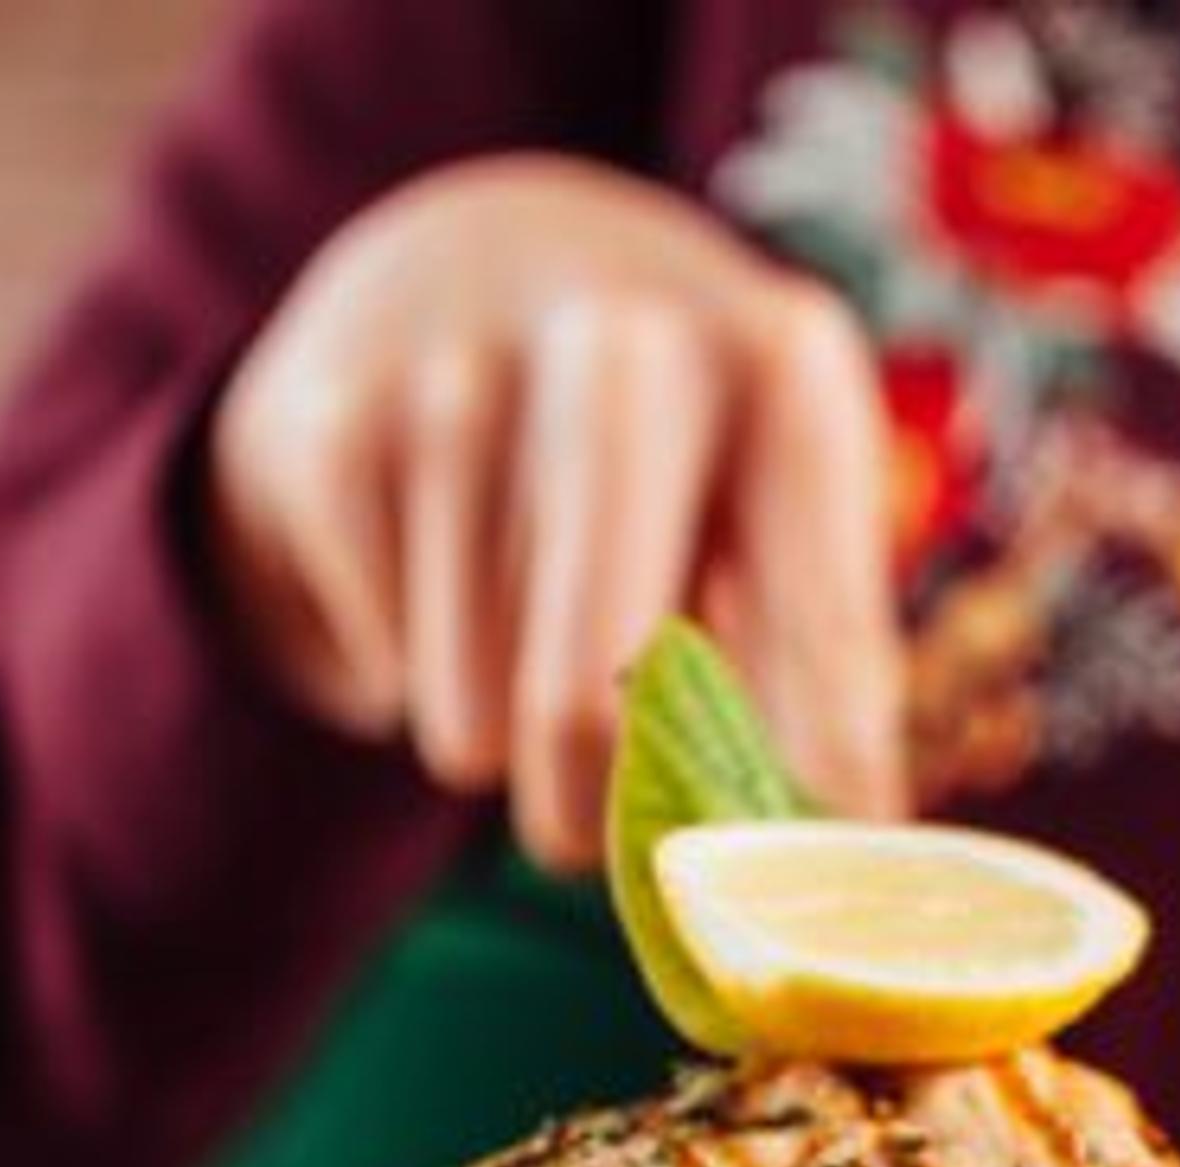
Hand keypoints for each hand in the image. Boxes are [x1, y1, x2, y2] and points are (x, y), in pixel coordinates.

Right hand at [207, 154, 906, 866]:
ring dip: (502, 748)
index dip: (812, 797)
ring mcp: (461, 381)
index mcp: (779, 364)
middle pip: (593, 707)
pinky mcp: (330, 428)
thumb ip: (815, 667)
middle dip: (601, 830)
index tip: (800, 896)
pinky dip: (408, 673)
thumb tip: (849, 855)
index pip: (818, 636)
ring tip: (527, 645)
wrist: (455, 257)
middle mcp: (628, 349)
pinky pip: (383, 675)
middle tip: (607, 845)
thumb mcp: (772, 498)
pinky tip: (435, 573)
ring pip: (473, 728)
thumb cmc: (666, 434)